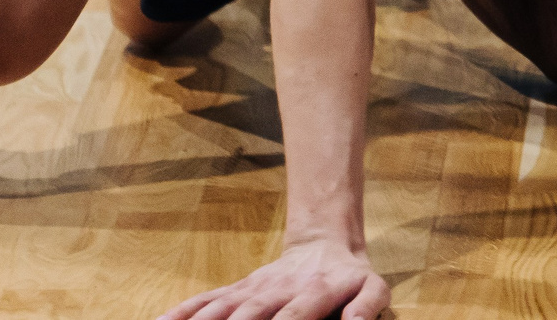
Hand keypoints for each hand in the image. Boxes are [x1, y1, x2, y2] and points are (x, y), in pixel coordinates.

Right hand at [158, 240, 387, 319]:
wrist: (326, 244)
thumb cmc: (351, 278)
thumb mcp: (374, 289)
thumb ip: (366, 306)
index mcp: (312, 294)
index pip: (293, 318)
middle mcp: (276, 291)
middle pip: (248, 315)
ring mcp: (252, 290)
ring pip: (221, 308)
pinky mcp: (237, 290)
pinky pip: (206, 300)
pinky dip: (182, 312)